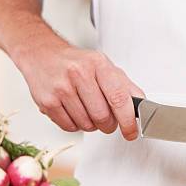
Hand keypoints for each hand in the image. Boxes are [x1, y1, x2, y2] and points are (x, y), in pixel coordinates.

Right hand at [15, 45, 144, 139]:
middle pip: (102, 116)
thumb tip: (143, 107)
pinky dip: (75, 125)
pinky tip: (73, 110)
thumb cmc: (77, 62)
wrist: (41, 53)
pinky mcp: (47, 101)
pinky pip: (70, 127)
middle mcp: (79, 74)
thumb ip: (126, 87)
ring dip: (91, 125)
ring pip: (86, 125)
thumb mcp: (105, 66)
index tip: (132, 132)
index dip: (128, 120)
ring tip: (87, 109)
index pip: (119, 98)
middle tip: (107, 120)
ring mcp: (61, 88)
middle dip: (109, 125)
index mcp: (98, 64)